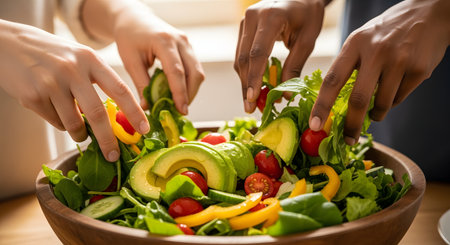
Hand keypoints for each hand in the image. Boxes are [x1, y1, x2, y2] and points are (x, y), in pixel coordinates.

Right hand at [0, 20, 148, 160]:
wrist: (7, 44)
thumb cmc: (52, 55)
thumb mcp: (79, 58)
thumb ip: (97, 82)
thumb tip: (117, 119)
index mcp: (90, 59)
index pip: (120, 89)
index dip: (135, 112)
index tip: (144, 130)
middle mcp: (72, 69)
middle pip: (97, 113)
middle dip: (108, 139)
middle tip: (114, 155)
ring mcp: (51, 83)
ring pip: (73, 123)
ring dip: (79, 133)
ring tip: (78, 130)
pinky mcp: (32, 95)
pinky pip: (55, 122)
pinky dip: (59, 123)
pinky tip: (52, 107)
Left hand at [82, 0, 204, 113]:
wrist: (134, 18)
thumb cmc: (129, 37)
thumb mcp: (130, 61)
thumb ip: (141, 84)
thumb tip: (148, 108)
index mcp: (164, 41)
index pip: (176, 71)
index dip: (180, 93)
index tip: (181, 110)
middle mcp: (180, 40)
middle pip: (194, 73)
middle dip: (190, 94)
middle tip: (180, 111)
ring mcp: (187, 43)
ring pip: (197, 72)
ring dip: (190, 90)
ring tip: (178, 104)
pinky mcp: (188, 48)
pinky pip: (194, 69)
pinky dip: (188, 83)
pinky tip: (178, 93)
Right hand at [234, 0, 325, 112]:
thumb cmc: (308, 14)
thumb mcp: (307, 40)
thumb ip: (295, 66)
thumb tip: (284, 94)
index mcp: (270, 17)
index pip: (258, 54)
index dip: (254, 78)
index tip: (253, 98)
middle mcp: (252, 17)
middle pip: (244, 59)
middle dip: (247, 85)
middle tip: (251, 108)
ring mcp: (244, 21)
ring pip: (239, 58)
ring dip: (245, 81)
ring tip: (252, 102)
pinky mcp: (243, 28)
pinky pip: (241, 54)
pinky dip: (247, 72)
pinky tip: (253, 86)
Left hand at [310, 0, 449, 144]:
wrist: (430, 14)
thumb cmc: (387, 31)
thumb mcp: (362, 39)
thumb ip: (348, 65)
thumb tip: (333, 104)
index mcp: (355, 44)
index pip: (332, 80)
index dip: (321, 106)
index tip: (315, 125)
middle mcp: (376, 51)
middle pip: (358, 100)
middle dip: (351, 125)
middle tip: (348, 139)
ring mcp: (399, 60)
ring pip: (382, 104)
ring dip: (376, 114)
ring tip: (375, 110)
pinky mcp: (418, 70)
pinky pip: (400, 99)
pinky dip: (393, 101)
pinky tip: (396, 85)